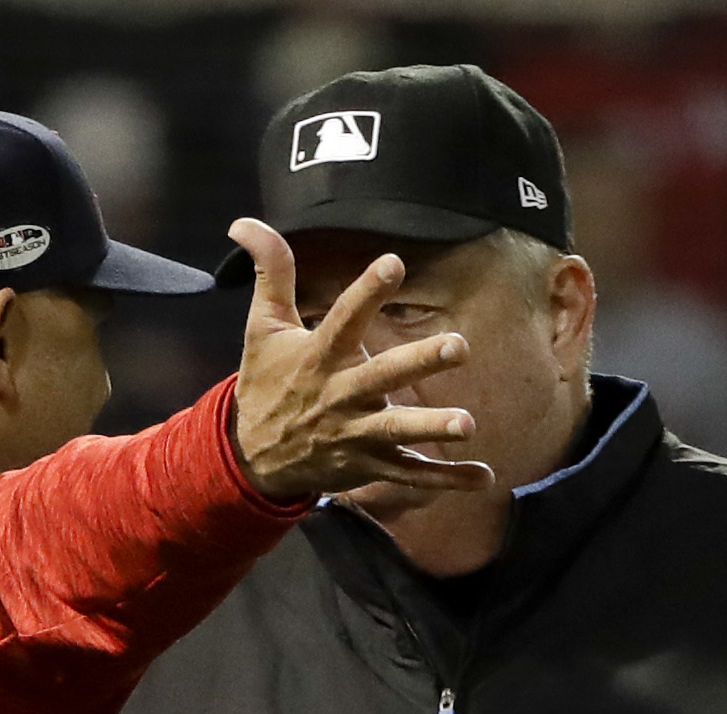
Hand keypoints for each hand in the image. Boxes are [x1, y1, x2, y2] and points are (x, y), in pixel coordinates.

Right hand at [226, 218, 495, 501]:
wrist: (251, 457)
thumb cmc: (267, 383)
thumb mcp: (263, 328)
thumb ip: (271, 272)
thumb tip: (243, 221)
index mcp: (317, 357)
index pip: (343, 319)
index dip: (367, 291)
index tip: (393, 262)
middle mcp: (338, 396)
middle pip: (381, 377)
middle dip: (418, 362)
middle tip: (458, 346)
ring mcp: (354, 434)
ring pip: (396, 431)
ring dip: (432, 428)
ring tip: (468, 424)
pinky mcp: (366, 465)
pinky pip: (409, 475)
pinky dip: (445, 479)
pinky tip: (483, 476)